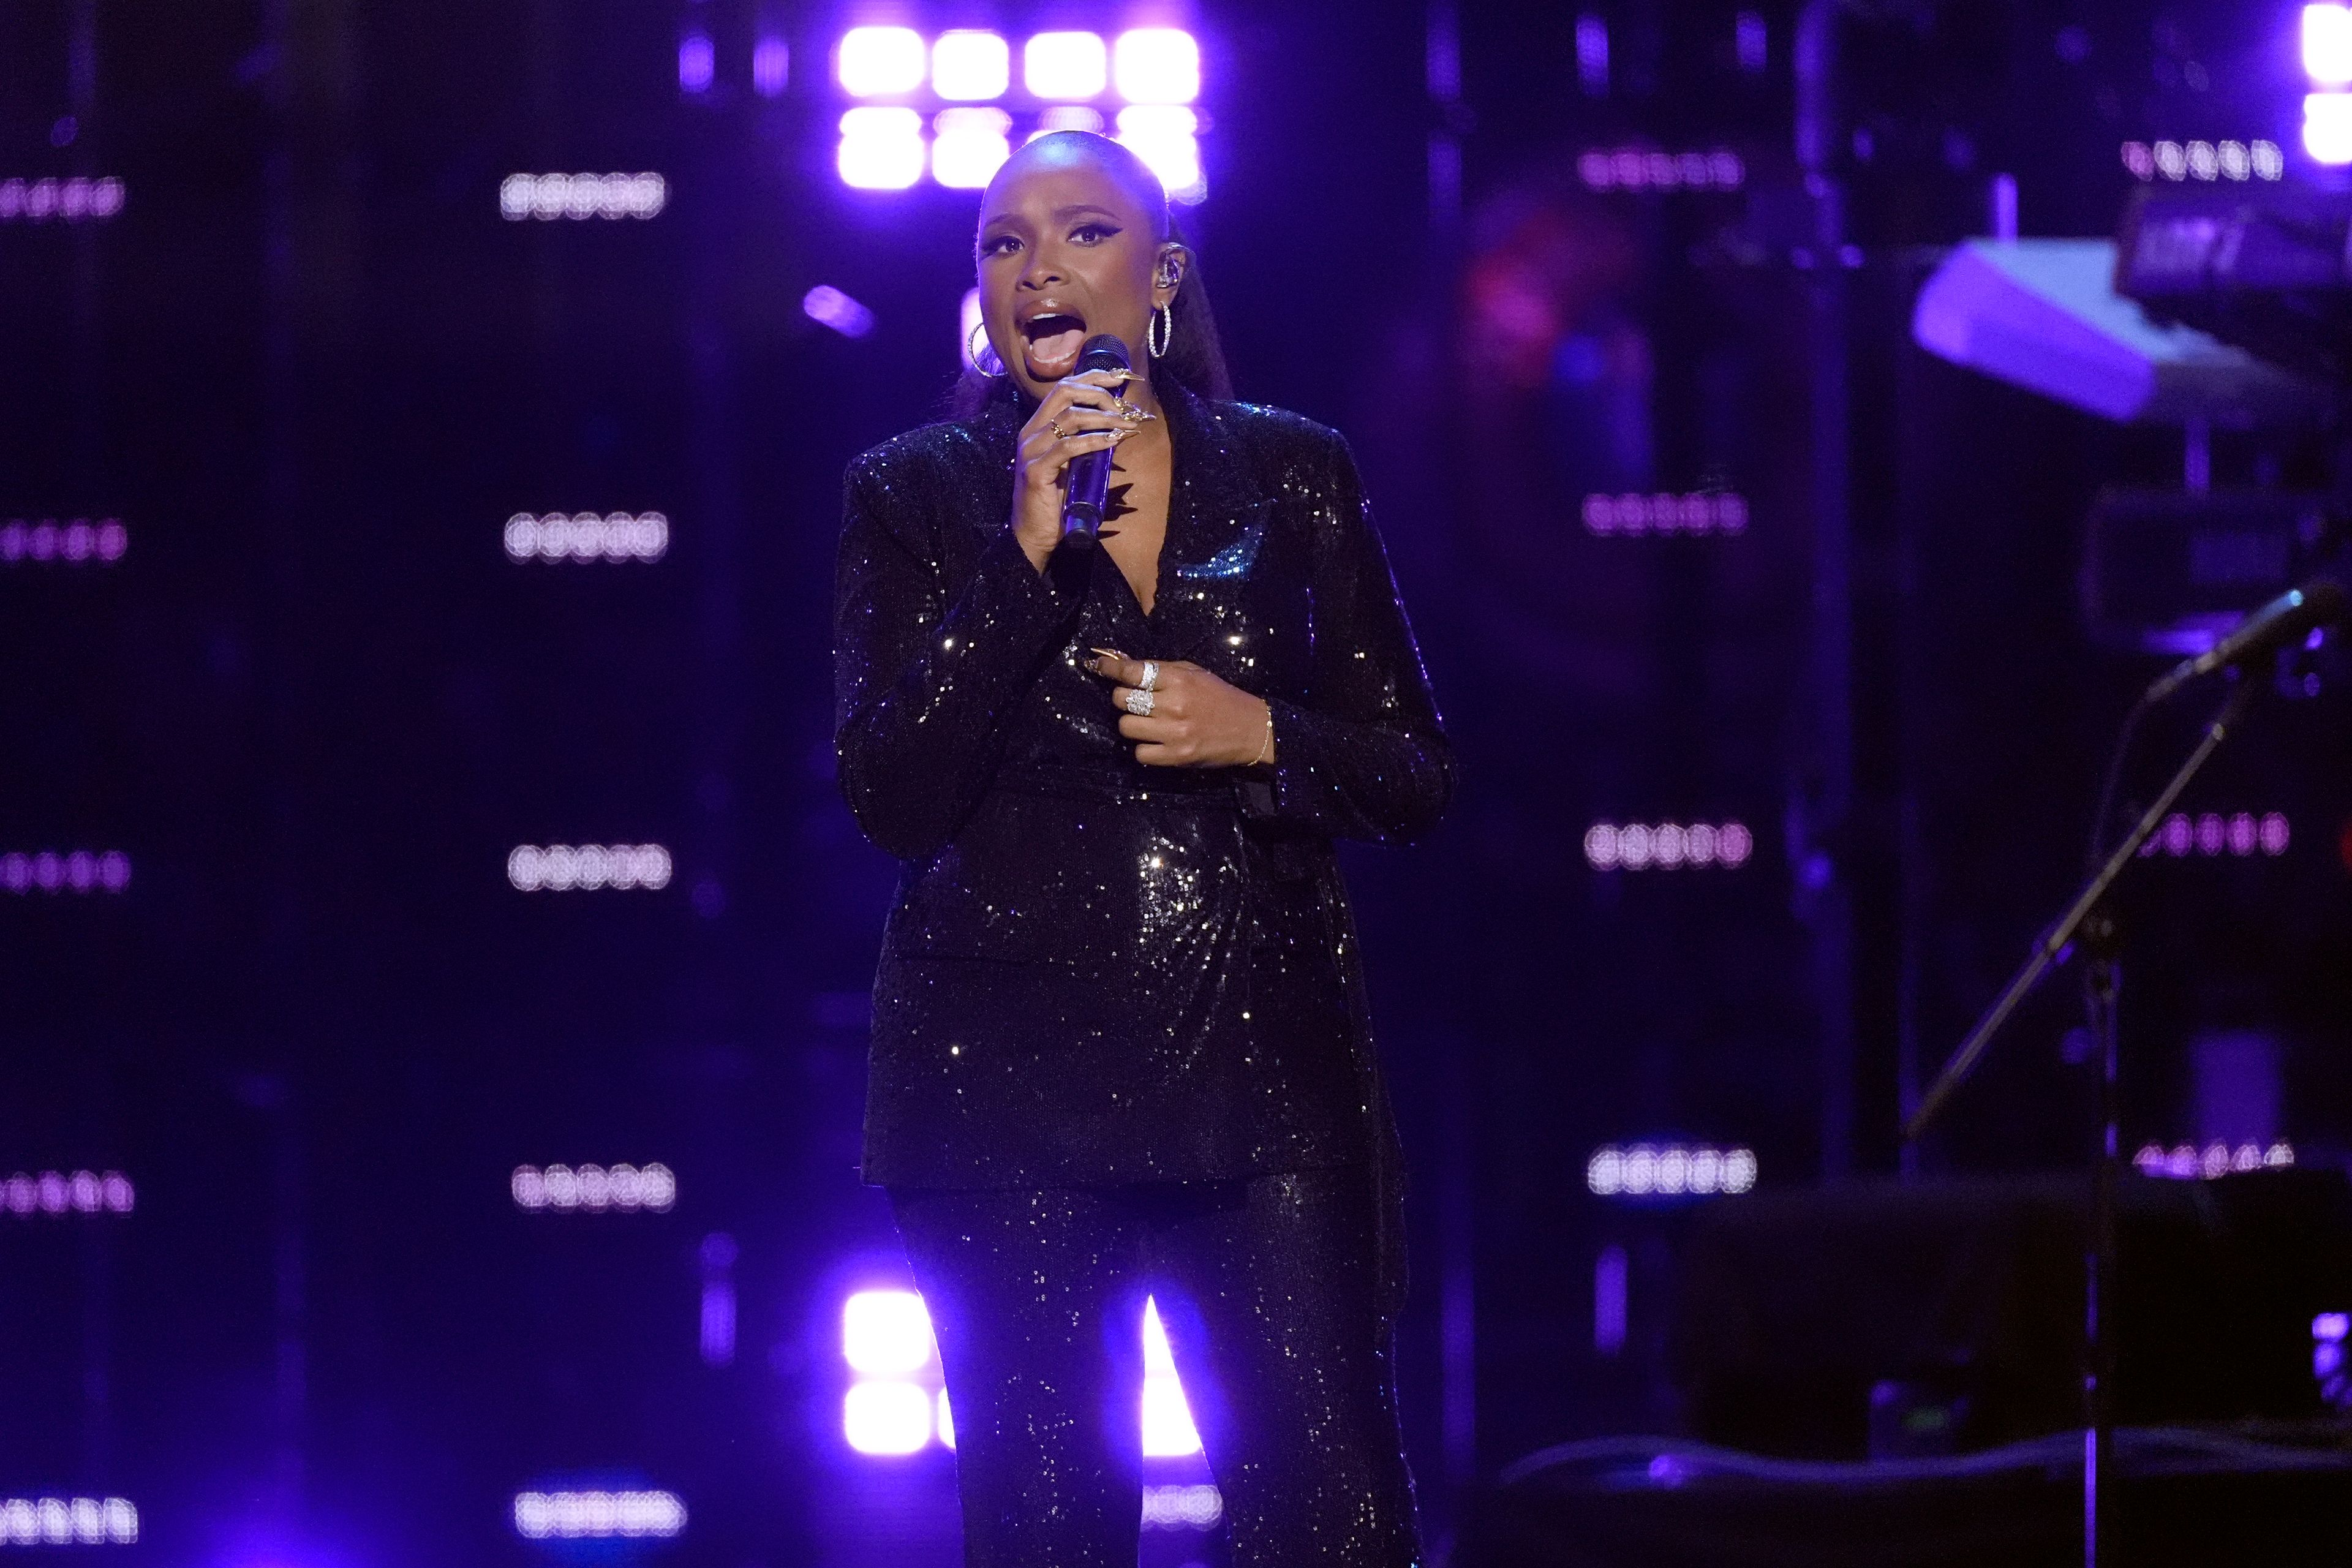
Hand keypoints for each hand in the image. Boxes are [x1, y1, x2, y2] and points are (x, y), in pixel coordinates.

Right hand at [1010, 371, 1151, 569]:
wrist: (1033, 535)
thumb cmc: (1056, 501)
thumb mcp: (1075, 465)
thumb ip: (1089, 444)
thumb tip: (1121, 427)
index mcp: (1038, 426)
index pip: (1065, 387)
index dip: (1094, 376)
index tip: (1123, 376)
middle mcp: (1031, 432)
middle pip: (1065, 392)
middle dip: (1100, 392)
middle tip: (1126, 405)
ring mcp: (1031, 451)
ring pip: (1069, 417)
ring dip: (1104, 418)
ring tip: (1127, 424)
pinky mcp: (1036, 471)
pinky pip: (1068, 448)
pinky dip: (1094, 441)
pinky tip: (1113, 441)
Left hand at [1088, 650, 1275, 768]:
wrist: (1251, 730)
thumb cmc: (1221, 697)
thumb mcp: (1195, 673)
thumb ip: (1160, 669)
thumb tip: (1121, 662)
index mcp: (1179, 679)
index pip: (1132, 671)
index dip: (1110, 668)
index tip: (1098, 665)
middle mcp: (1174, 704)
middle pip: (1122, 699)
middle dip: (1124, 698)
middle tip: (1136, 701)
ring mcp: (1174, 732)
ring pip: (1126, 726)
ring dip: (1132, 724)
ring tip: (1148, 723)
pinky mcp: (1176, 757)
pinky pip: (1139, 753)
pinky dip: (1143, 748)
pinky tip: (1156, 742)